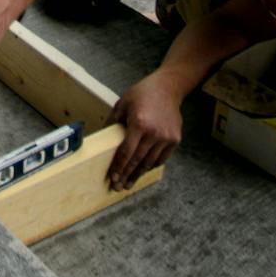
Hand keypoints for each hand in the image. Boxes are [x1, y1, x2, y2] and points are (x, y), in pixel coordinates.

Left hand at [105, 74, 185, 190]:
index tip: (112, 178)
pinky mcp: (175, 139)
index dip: (118, 167)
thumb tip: (100, 138)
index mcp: (139, 124)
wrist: (168, 88)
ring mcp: (166, 137)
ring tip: (129, 184)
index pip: (126, 152)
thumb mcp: (122, 104)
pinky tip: (143, 171)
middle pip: (137, 160)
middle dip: (126, 176)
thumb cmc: (142, 94)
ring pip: (150, 162)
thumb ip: (112, 122)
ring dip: (138, 175)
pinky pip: (161, 158)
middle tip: (118, 188)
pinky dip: (151, 166)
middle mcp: (154, 133)